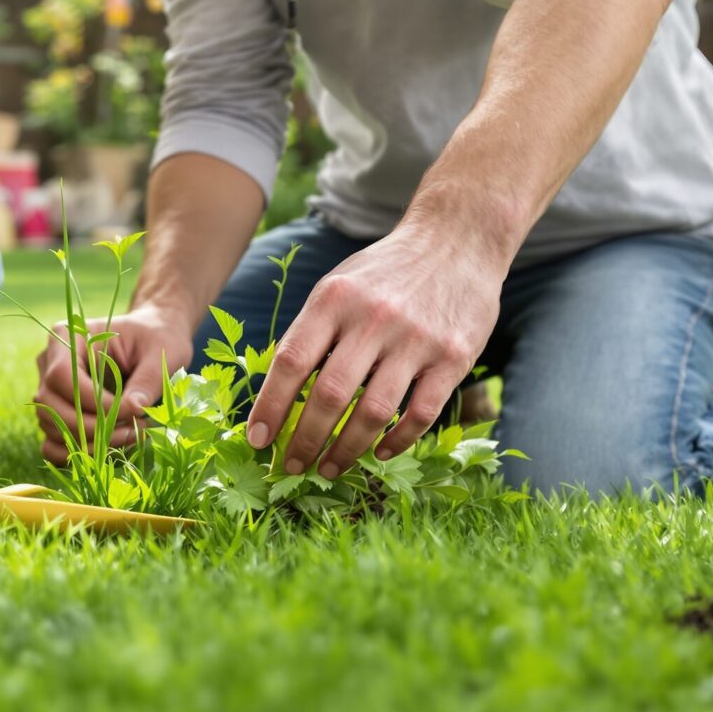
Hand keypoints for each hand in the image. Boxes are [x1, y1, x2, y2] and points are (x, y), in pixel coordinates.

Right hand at [33, 306, 192, 465]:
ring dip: (89, 442)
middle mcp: (50, 361)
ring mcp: (51, 389)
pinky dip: (77, 452)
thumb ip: (146, 380)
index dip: (92, 401)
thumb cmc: (157, 338)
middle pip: (51, 404)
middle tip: (133, 431)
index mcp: (69, 336)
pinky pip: (51, 442)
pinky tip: (110, 448)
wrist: (154, 340)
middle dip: (92, 427)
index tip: (131, 412)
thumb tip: (135, 410)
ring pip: (51, 427)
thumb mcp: (160, 353)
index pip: (62, 375)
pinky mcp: (58, 412)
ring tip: (130, 436)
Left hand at [245, 224, 503, 477]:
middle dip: (305, 440)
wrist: (456, 242)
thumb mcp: (339, 286)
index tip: (257, 441)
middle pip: (329, 394)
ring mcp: (415, 338)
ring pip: (373, 412)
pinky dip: (397, 441)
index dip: (270, 407)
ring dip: (346, 450)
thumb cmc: (384, 274)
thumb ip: (311, 332)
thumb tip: (276, 394)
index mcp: (334, 299)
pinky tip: (379, 452)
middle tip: (292, 467)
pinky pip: (420, 413)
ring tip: (329, 469)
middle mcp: (372, 318)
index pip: (291, 362)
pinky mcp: (453, 357)